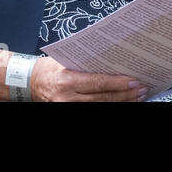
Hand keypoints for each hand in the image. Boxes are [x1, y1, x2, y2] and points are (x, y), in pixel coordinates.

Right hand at [29, 56, 146, 101]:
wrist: (29, 82)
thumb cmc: (49, 68)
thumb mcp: (66, 60)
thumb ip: (88, 63)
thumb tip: (115, 61)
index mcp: (68, 81)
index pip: (99, 83)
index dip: (119, 84)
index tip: (135, 81)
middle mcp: (68, 97)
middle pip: (104, 98)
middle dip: (126, 94)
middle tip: (142, 89)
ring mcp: (68, 107)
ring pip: (101, 106)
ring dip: (122, 102)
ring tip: (137, 96)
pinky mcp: (68, 111)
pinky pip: (94, 109)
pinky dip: (110, 106)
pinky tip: (122, 102)